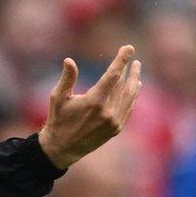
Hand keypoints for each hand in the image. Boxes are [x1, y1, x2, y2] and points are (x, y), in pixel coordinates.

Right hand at [38, 45, 141, 169]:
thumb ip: (67, 78)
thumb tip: (69, 60)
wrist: (63, 148)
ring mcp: (114, 121)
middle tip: (132, 56)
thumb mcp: (58, 97)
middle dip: (129, 69)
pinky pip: (128, 108)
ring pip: (130, 96)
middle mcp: (107, 112)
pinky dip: (133, 96)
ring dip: (134, 80)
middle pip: (124, 84)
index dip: (122, 60)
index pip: (113, 75)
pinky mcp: (116, 128)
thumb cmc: (58, 119)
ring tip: (137, 68)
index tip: (129, 48)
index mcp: (94, 101)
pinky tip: (134, 87)